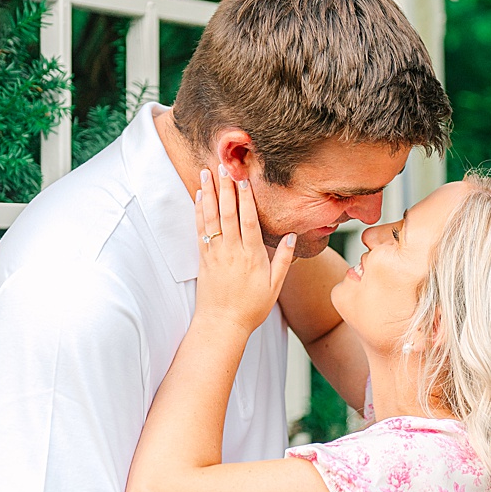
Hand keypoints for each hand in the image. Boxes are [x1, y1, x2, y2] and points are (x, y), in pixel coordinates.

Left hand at [194, 166, 295, 335]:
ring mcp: (215, 254)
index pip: (248, 222)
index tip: (244, 180)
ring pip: (211, 219)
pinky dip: (199, 213)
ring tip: (207, 174)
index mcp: (252, 257)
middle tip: (223, 167)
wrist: (222, 324)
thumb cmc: (251, 307)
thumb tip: (291, 236)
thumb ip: (282, 259)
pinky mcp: (203, 259)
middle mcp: (232, 252)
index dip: (246, 200)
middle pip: (227, 215)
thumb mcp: (275, 286)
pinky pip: (200, 231)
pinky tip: (198, 199)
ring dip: (208, 195)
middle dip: (225, 189)